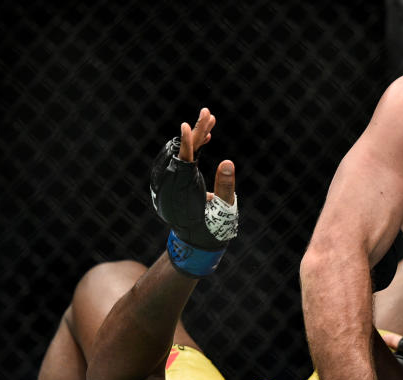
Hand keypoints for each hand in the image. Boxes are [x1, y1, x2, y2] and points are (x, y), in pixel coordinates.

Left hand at [150, 108, 237, 276]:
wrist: (197, 244)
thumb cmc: (212, 229)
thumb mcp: (224, 209)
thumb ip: (225, 186)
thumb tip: (227, 162)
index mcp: (184, 189)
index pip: (184, 160)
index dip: (186, 143)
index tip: (187, 126)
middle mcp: (176, 183)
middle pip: (185, 152)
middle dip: (197, 132)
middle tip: (208, 113)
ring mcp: (176, 183)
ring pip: (184, 154)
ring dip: (197, 137)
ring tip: (210, 120)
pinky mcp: (180, 182)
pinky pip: (186, 161)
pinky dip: (195, 149)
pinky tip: (206, 138)